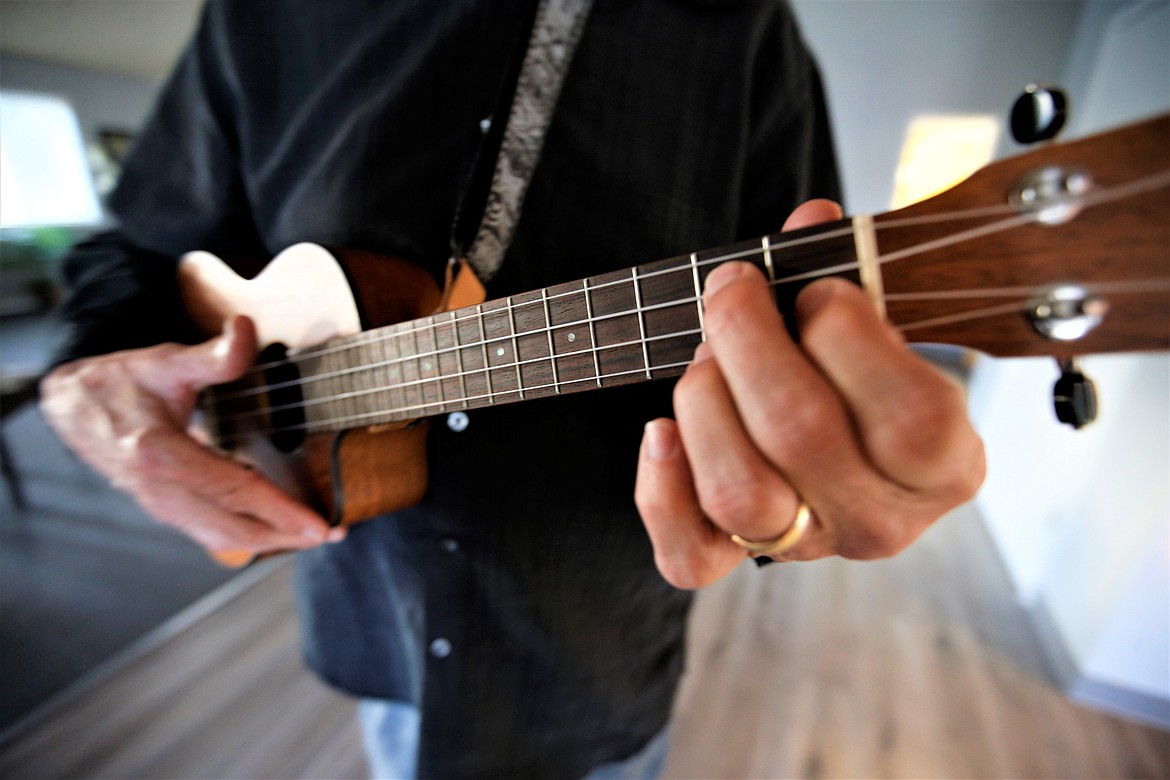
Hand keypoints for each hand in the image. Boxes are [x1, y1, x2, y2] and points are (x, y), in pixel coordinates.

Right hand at [39, 316, 340, 556]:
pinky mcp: (166, 511)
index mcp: (159, 454)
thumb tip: (246, 331)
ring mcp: (161, 507)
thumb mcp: (165, 361)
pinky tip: (280, 528)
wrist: (73, 407)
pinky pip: (212, 534)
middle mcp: (159, 491)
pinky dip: (250, 536)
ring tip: (314, 534)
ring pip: (223, 539)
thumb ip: (211, 354)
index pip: (233, 490)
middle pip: (233, 529)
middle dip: (286, 536)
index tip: (320, 525)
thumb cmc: (122, 381)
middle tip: (332, 533)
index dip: (281, 510)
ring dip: (271, 541)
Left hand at [634, 200, 985, 588]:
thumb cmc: (857, 371)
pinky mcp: (736, 559)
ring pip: (739, 493)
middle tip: (731, 289)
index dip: (851, 337)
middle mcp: (881, 518)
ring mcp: (807, 547)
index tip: (818, 290)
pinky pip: (689, 556)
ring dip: (705, 402)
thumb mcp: (874, 322)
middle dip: (751, 340)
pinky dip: (660, 491)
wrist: (835, 447)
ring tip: (705, 358)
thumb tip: (811, 222)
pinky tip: (658, 432)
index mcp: (944, 464)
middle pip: (803, 436)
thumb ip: (847, 270)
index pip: (908, 416)